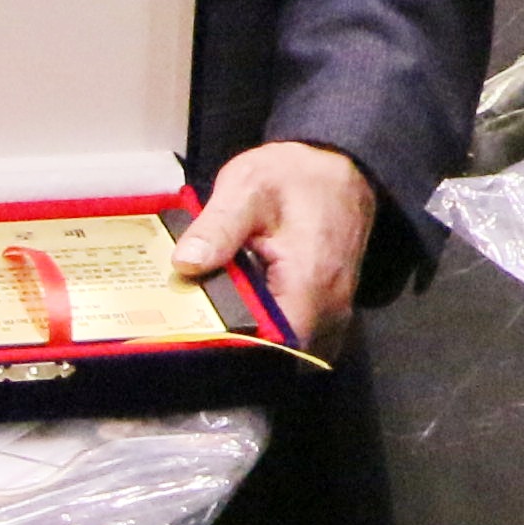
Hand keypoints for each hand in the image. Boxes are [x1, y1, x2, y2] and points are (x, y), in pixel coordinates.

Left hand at [172, 140, 378, 345]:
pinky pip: (298, 340)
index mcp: (310, 281)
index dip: (235, 350)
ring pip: (290, 352)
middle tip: (194, 328)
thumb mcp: (247, 188)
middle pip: (281, 356)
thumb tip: (185, 265)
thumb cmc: (294, 178)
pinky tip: (241, 313)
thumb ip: (217, 226)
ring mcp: (334, 313)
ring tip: (213, 321)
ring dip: (254, 342)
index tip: (196, 339)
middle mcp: (331, 307)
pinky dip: (270, 334)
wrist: (338, 168)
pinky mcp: (328, 313)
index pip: (276, 345)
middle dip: (238, 349)